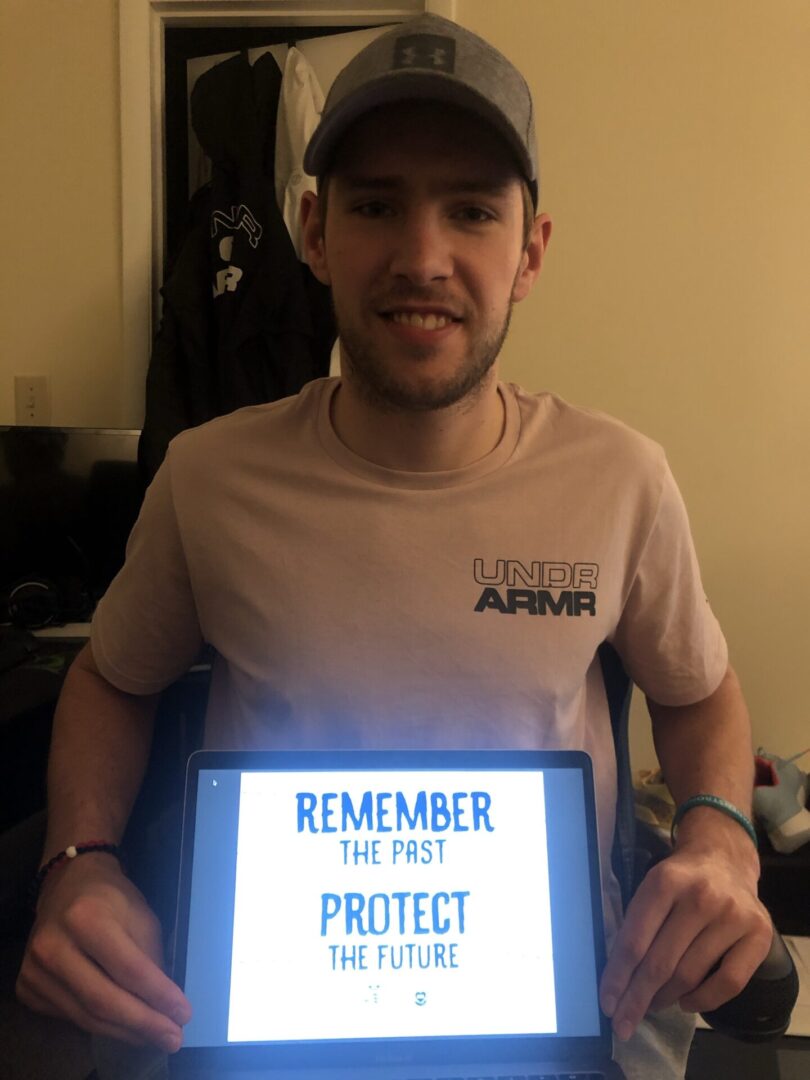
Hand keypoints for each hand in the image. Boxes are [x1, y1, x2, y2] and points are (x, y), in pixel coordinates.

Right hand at [16, 853, 191, 1051]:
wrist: (68, 885)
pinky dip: (101, 1026)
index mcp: (86, 918)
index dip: (159, 996)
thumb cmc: (111, 898)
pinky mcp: (27, 988)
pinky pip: (70, 1017)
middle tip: (173, 1037)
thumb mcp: (141, 916)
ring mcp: (34, 970)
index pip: (129, 969)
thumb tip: (166, 1004)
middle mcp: (53, 946)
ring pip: (86, 1017)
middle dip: (143, 1024)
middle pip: (103, 1000)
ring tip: (154, 1036)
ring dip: (125, 1031)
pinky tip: (124, 1027)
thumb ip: (151, 959)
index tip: (183, 1014)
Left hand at [599, 838, 772, 1041]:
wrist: (724, 858)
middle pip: (661, 963)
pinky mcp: (758, 935)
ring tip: (652, 1005)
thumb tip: (616, 978)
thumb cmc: (680, 879)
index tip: (607, 1004)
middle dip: (637, 998)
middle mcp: (701, 897)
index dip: (618, 976)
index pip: (635, 940)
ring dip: (665, 999)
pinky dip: (703, 1001)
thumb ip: (637, 924)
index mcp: (665, 881)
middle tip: (623, 1023)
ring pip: (691, 975)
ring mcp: (733, 916)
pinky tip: (685, 1003)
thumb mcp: (652, 886)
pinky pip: (729, 983)